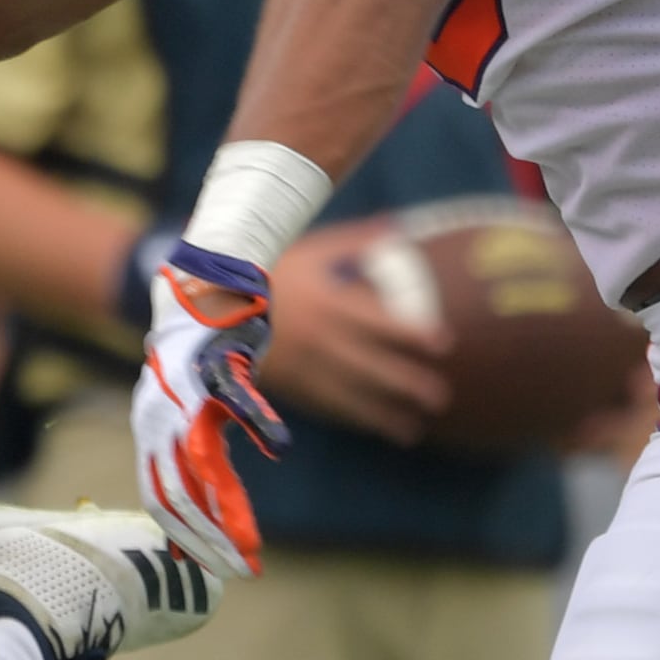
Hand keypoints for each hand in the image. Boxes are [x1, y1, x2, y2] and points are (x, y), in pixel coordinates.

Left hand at [131, 248, 282, 578]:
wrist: (196, 291)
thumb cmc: (197, 363)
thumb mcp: (187, 417)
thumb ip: (190, 461)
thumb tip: (194, 510)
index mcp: (152, 434)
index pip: (160, 499)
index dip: (184, 537)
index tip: (210, 571)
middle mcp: (159, 419)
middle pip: (176, 492)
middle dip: (206, 539)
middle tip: (237, 571)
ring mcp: (185, 394)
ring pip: (200, 462)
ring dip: (225, 508)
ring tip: (249, 543)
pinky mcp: (216, 364)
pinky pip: (237, 398)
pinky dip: (257, 422)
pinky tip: (277, 446)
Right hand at [257, 218, 453, 445]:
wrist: (215, 306)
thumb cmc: (269, 273)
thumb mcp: (311, 251)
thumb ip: (353, 242)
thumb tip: (396, 229)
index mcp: (331, 304)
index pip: (382, 322)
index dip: (414, 334)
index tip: (443, 343)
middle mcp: (323, 340)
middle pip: (374, 367)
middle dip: (409, 385)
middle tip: (440, 396)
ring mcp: (306, 368)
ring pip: (354, 397)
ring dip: (387, 414)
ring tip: (415, 429)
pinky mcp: (290, 387)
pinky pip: (329, 409)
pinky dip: (355, 421)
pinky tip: (375, 428)